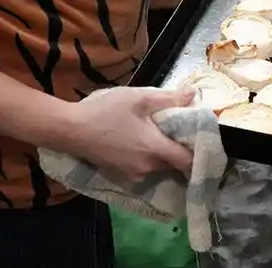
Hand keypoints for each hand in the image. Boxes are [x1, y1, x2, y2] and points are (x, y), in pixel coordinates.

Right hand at [54, 87, 194, 181]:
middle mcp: (147, 168)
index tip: (200, 140)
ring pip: (157, 167)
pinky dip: (146, 158)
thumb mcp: (139, 98)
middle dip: (178, 150)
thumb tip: (193, 95)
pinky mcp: (120, 175)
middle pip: (173, 164)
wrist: (70, 130)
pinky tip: (138, 141)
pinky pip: (142, 169)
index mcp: (155, 150)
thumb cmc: (105, 111)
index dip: (197, 152)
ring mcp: (132, 174)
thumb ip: (169, 98)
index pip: (187, 161)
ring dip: (161, 154)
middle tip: (178, 130)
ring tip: (156, 133)